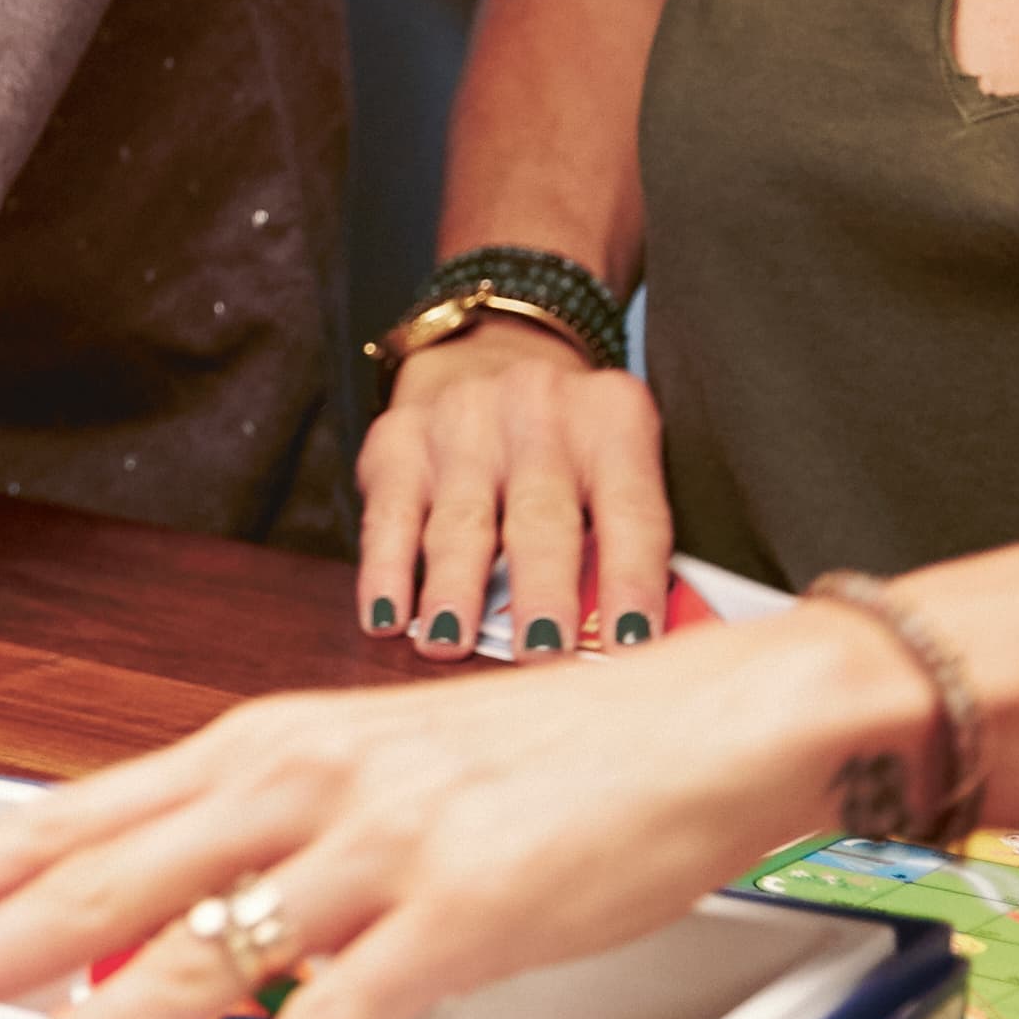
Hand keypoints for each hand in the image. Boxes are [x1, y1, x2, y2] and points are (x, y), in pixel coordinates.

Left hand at [0, 605, 908, 1018]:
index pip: (75, 813)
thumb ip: (257, 828)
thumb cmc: (542, 753)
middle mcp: (298, 785)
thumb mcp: (364, 767)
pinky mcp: (465, 908)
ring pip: (199, 946)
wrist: (704, 719)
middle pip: (99, 878)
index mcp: (263, 749)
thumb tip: (154, 896)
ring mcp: (378, 846)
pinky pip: (348, 1006)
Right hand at [355, 324, 671, 665]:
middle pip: (542, 517)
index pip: (632, 513)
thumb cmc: (568, 450)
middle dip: (541, 593)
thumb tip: (624, 644)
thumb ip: (625, 542)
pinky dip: (387, 572)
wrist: (487, 362)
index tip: (629, 646)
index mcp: (612, 419)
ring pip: (461, 522)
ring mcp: (462, 419)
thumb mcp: (616, 468)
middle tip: (542, 656)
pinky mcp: (399, 438)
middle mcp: (538, 409)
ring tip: (451, 645)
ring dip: (455, 591)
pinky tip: (387, 617)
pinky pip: (389, 516)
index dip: (631, 583)